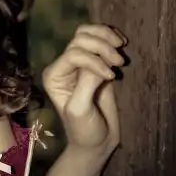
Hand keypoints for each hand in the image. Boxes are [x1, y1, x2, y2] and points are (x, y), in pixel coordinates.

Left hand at [42, 24, 126, 154]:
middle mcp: (64, 65)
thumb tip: (101, 64)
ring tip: (121, 48)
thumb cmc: (83, 129)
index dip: (93, 60)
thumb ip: (86, 84)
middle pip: (80, 39)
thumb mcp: (80, 109)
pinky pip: (99, 39)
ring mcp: (80, 62)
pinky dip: (111, 36)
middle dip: (101, 46)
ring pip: (87, 34)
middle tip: (119, 62)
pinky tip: (121, 44)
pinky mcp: (96, 63)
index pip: (73, 54)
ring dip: (106, 36)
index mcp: (54, 75)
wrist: (97, 142)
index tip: (111, 76)